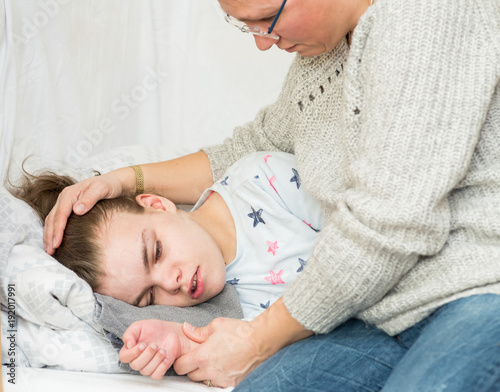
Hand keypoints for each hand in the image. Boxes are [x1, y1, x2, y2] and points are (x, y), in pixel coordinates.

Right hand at [43, 169, 127, 254]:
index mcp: (70, 194)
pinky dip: (53, 231)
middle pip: (52, 219)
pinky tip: (55, 242)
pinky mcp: (68, 208)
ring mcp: (65, 203)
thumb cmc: (109, 185)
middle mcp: (64, 198)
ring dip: (48, 235)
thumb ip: (90, 198)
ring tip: (49, 250)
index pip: (60, 215)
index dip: (57, 230)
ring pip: (52, 220)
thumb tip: (77, 210)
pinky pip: (57, 220)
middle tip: (50, 252)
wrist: (113, 182)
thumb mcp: (102, 189)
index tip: (57, 244)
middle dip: (49, 236)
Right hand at [119, 319, 196, 379]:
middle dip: (147, 355)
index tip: (142, 344)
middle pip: (135, 365)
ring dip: (155, 360)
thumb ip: (130, 334)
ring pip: (145, 371)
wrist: (170, 332)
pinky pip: (156, 376)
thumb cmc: (154, 329)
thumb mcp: (139, 326)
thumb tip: (128, 345)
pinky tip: (165, 358)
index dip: (132, 353)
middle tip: (154, 345)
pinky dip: (161, 367)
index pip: (124, 357)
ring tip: (162, 350)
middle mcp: (138, 359)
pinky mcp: (158, 369)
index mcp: (131, 350)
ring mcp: (148, 365)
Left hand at [174, 299, 312, 387]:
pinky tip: (223, 365)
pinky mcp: (231, 383)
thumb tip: (186, 329)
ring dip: (204, 373)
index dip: (180, 361)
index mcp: (202, 356)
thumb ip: (198, 331)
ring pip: (204, 381)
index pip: (180, 367)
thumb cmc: (239, 332)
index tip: (185, 356)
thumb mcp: (216, 325)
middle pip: (190, 376)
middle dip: (192, 367)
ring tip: (213, 360)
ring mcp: (221, 379)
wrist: (260, 341)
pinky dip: (217, 376)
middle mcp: (210, 371)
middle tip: (199, 357)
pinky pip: (218, 383)